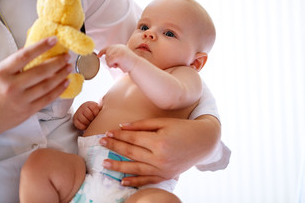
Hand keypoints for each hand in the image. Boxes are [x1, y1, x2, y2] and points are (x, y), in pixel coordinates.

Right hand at [0, 36, 71, 133]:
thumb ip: (14, 64)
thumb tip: (32, 50)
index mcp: (2, 73)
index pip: (24, 56)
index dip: (41, 46)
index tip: (54, 40)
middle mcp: (12, 86)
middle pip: (41, 71)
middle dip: (58, 62)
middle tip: (67, 56)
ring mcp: (21, 100)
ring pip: (47, 85)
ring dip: (61, 75)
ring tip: (69, 67)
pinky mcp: (28, 111)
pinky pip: (47, 98)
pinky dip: (58, 89)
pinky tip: (65, 82)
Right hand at [73, 101, 101, 129]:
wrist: (86, 114)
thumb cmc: (95, 113)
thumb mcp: (99, 110)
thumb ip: (103, 110)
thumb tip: (112, 111)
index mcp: (90, 104)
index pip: (94, 108)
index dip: (96, 113)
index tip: (96, 115)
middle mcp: (83, 107)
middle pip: (88, 114)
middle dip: (92, 119)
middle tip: (93, 119)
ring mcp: (78, 113)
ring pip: (83, 119)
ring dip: (88, 123)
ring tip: (90, 122)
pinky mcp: (75, 119)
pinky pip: (79, 124)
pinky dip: (83, 126)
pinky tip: (86, 125)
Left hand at [98, 45, 137, 71]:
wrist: (136, 66)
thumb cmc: (129, 63)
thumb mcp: (121, 56)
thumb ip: (115, 54)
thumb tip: (106, 55)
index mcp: (120, 46)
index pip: (108, 48)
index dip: (102, 52)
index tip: (98, 55)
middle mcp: (119, 47)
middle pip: (107, 53)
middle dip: (108, 60)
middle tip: (115, 65)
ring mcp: (119, 51)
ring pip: (107, 58)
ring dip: (111, 64)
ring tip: (117, 65)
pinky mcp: (118, 56)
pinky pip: (109, 61)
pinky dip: (111, 65)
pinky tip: (116, 66)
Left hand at [99, 115, 220, 186]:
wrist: (203, 142)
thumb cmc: (183, 128)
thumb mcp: (163, 122)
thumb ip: (142, 125)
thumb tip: (122, 127)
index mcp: (159, 142)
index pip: (133, 139)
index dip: (118, 136)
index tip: (107, 133)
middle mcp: (160, 158)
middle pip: (131, 152)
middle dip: (114, 147)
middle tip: (101, 143)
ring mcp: (163, 169)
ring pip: (136, 169)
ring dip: (118, 167)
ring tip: (104, 164)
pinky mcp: (166, 176)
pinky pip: (147, 180)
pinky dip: (135, 181)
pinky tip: (122, 181)